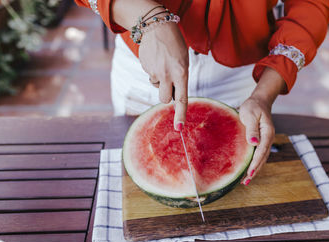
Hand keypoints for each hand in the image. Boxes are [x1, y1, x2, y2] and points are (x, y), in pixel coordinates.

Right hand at [112, 1, 188, 129]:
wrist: (157, 26)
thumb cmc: (175, 45)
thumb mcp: (183, 62)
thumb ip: (179, 79)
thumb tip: (169, 95)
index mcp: (181, 73)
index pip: (181, 99)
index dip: (180, 115)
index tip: (179, 128)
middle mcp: (167, 75)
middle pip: (164, 99)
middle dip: (166, 95)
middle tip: (169, 82)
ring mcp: (154, 72)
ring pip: (156, 87)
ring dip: (160, 81)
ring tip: (163, 64)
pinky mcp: (145, 68)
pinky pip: (150, 76)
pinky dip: (153, 71)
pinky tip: (156, 59)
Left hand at [239, 67, 285, 184]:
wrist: (259, 101)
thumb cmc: (253, 106)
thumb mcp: (250, 115)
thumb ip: (252, 129)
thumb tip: (253, 143)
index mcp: (267, 133)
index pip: (261, 151)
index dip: (255, 163)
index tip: (249, 173)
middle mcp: (268, 138)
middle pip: (262, 158)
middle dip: (255, 170)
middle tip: (245, 182)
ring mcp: (265, 141)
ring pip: (261, 158)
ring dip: (254, 169)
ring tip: (245, 180)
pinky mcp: (261, 141)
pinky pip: (258, 155)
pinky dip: (253, 163)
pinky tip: (247, 169)